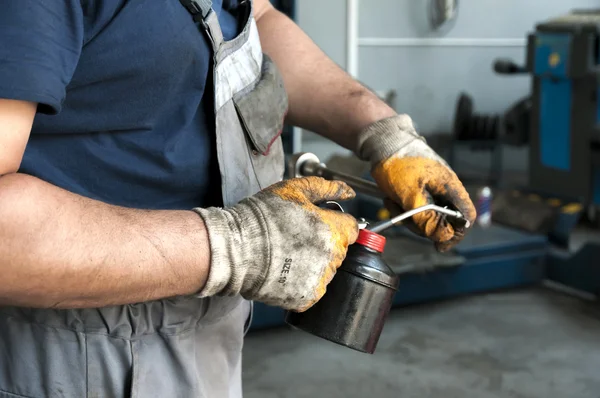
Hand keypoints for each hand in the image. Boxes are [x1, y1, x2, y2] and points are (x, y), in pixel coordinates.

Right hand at [194, 177, 358, 310]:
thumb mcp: (295, 190)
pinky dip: (302, 283)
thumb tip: (349, 192)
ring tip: (288, 255)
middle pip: (339, 250)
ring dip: (314, 264)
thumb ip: (328, 188)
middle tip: (296, 238)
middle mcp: (332, 257)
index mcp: (333, 230)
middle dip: (324, 243)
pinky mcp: (306, 298)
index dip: (335, 224)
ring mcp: (320, 280)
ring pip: (327, 271)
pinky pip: (313, 289)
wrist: (236, 248)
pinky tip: (285, 270)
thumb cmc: (262, 216)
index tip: (318, 225)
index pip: (352, 229)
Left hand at [357, 115, 475, 251]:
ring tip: (393, 203)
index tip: (439, 245)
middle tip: (405, 219)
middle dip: (422, 224)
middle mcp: (445, 187)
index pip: (465, 217)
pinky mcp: (418, 186)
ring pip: (426, 214)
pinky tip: (391, 199)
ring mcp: (431, 186)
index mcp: (449, 187)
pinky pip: (414, 205)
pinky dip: (402, 206)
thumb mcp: (411, 196)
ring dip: (408, 215)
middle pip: (443, 220)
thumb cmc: (398, 164)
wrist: (382, 140)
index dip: (455, 234)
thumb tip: (443, 238)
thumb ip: (428, 219)